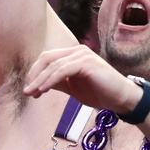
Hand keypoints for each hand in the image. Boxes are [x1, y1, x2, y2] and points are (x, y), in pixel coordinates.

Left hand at [22, 44, 136, 113]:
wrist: (122, 99)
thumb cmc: (100, 93)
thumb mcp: (73, 87)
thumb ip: (58, 82)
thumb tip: (39, 84)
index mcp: (73, 54)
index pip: (47, 59)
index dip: (35, 73)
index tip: (30, 89)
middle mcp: (77, 51)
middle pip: (47, 58)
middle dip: (33, 75)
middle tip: (27, 91)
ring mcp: (82, 55)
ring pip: (53, 65)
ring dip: (39, 80)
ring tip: (32, 93)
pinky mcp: (87, 63)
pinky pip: (63, 70)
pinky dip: (51, 80)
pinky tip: (43, 90)